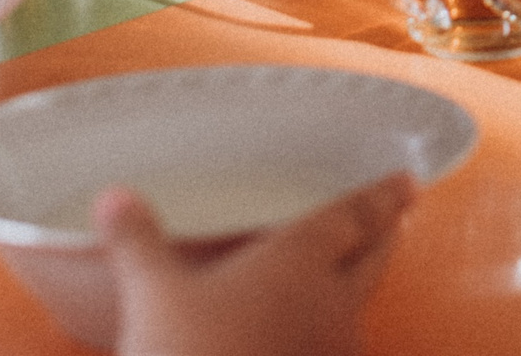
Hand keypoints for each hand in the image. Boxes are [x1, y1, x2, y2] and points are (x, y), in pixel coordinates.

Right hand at [99, 174, 412, 355]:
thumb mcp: (149, 295)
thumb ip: (136, 240)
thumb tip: (114, 196)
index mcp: (300, 260)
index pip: (355, 215)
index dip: (381, 195)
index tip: (406, 181)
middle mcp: (331, 302)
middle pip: (375, 258)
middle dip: (386, 233)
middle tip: (397, 216)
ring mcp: (333, 352)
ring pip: (361, 308)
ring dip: (364, 286)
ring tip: (357, 275)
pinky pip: (340, 351)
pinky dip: (336, 338)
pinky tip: (317, 344)